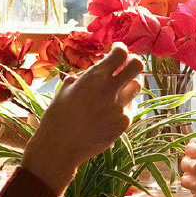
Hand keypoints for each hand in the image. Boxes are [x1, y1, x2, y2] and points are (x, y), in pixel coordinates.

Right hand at [22, 42, 145, 187]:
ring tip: (115, 91)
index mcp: (94, 77)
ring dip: (128, 85)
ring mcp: (120, 107)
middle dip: (133, 62)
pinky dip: (124, 105)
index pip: (121, 53)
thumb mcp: (64, 90)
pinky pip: (130, 107)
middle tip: (125, 66)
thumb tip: (88, 73)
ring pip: (137, 87)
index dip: (120, 49)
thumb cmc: (57, 117)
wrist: (60, 147)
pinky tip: (111, 110)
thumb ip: (81, 78)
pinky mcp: (124, 123)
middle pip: (138, 66)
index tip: (116, 50)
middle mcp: (111, 90)